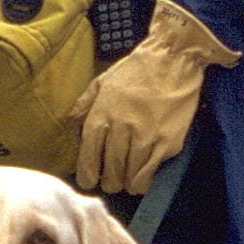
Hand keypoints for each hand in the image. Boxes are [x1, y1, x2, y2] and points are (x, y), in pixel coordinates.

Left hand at [72, 0, 240, 196]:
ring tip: (126, 182)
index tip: (88, 180)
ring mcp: (146, 137)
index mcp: (102, 114)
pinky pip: (150, 172)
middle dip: (108, 181)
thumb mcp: (102, 81)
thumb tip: (70, 121)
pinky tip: (141, 178)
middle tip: (110, 181)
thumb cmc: (137, 70)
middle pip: (110, 171)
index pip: (89, 155)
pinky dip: (143, 180)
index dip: (87, 174)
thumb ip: (84, 103)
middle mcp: (122, 129)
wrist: (173, 60)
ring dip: (126, 183)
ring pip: (130, 176)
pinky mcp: (167, 142)